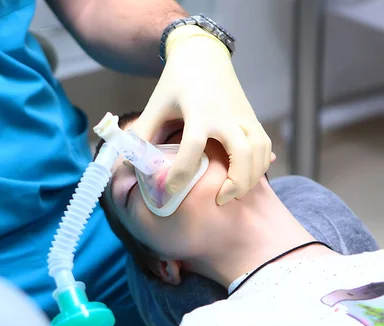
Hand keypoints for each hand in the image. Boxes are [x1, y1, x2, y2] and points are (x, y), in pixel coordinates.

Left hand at [132, 26, 271, 204]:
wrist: (202, 55)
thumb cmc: (175, 83)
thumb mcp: (155, 105)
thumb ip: (143, 134)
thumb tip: (131, 163)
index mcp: (198, 111)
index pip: (193, 146)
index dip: (181, 172)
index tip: (170, 190)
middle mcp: (226, 115)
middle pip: (242, 153)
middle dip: (235, 182)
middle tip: (219, 200)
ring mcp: (243, 116)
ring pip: (259, 150)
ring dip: (251, 176)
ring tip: (234, 194)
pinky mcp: (252, 117)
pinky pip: (265, 145)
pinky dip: (261, 163)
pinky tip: (249, 178)